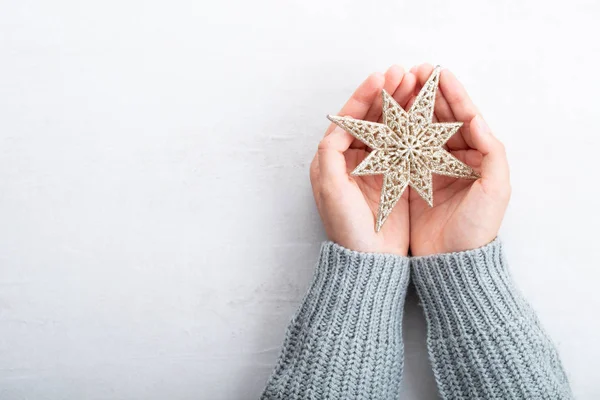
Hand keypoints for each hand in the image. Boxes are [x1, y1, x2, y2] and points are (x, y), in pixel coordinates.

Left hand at [310, 66, 416, 254]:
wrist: (370, 259)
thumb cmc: (346, 227)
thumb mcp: (331, 190)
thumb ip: (330, 154)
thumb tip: (336, 125)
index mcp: (332, 159)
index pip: (349, 119)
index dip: (363, 97)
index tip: (380, 77)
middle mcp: (351, 159)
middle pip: (369, 118)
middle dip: (385, 95)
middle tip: (403, 73)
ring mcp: (374, 166)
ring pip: (388, 127)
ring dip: (400, 106)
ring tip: (416, 84)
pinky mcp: (393, 176)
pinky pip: (403, 144)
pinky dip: (413, 127)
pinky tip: (424, 113)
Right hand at [408, 64, 510, 255]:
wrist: (451, 261)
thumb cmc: (477, 227)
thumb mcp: (495, 189)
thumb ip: (492, 152)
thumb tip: (477, 118)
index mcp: (476, 156)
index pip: (464, 116)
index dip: (451, 93)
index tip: (437, 72)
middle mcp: (452, 158)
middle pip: (439, 118)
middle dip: (427, 93)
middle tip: (413, 73)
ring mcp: (430, 167)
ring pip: (418, 129)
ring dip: (409, 107)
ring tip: (398, 86)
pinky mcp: (410, 180)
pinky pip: (402, 149)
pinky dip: (394, 132)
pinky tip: (386, 118)